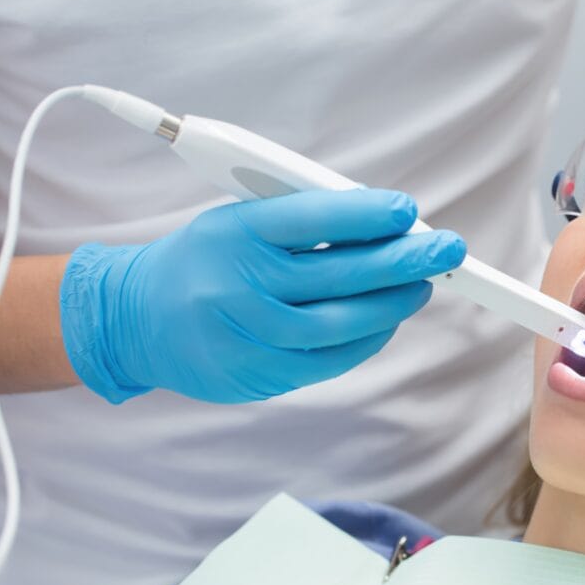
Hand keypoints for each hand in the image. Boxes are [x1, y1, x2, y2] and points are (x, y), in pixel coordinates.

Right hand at [60, 189, 465, 402]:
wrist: (137, 318)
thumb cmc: (207, 259)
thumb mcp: (240, 222)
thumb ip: (304, 221)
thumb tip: (385, 225)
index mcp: (233, 232)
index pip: (308, 217)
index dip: (363, 215)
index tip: (407, 210)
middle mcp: (238, 283)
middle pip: (337, 273)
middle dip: (403, 260)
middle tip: (447, 249)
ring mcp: (246, 335)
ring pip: (340, 323)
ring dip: (393, 304)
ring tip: (423, 285)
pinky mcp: (256, 374)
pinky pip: (328, 360)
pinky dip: (367, 339)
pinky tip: (388, 319)